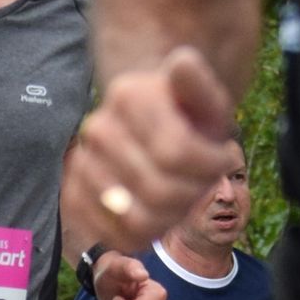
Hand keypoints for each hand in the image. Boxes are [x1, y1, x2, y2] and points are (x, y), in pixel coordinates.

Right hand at [66, 47, 238, 252]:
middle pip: (161, 191)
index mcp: (128, 97)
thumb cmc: (187, 117)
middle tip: (204, 179)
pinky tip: (160, 214)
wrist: (149, 128)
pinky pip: (115, 236)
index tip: (224, 156)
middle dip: (195, 192)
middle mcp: (97, 129)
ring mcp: (81, 164)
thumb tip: (182, 63)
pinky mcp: (75, 196)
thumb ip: (200, 84)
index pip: (178, 153)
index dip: (212, 165)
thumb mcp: (206, 98)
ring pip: (139, 219)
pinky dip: (146, 235)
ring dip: (172, 216)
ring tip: (182, 194)